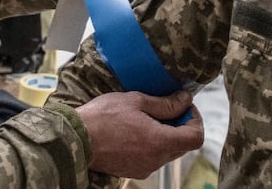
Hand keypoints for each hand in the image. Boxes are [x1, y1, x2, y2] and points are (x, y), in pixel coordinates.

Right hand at [76, 90, 203, 178]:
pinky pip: (153, 158)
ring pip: (168, 152)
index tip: (184, 106)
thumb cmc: (103, 117)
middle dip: (181, 125)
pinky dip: (152, 144)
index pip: (196, 137)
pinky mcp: (133, 171)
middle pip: (183, 145)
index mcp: (160, 142)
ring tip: (148, 118)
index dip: (195, 119)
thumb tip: (185, 99)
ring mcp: (145, 168)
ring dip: (166, 135)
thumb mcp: (136, 101)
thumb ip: (165, 103)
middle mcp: (156, 160)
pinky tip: (136, 131)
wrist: (76, 139)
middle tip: (167, 107)